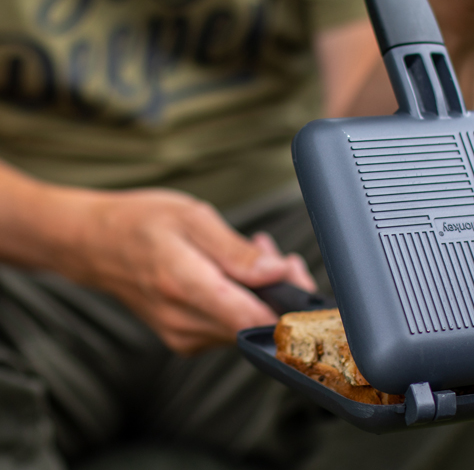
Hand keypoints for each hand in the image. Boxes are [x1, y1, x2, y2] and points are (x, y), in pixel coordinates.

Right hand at [66, 188, 314, 353]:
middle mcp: (184, 322)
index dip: (288, 305)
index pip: (254, 321)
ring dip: (261, 291)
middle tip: (273, 252)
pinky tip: (236, 269)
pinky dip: (242, 298)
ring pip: (246, 325)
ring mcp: (182, 335)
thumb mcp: (192, 218)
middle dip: (278, 289)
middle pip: (256, 324)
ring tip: (252, 250)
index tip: (296, 274)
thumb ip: (236, 251)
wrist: (95, 245)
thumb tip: (276, 274)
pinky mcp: (184, 338)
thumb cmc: (141, 223)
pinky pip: (229, 325)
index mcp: (186, 287)